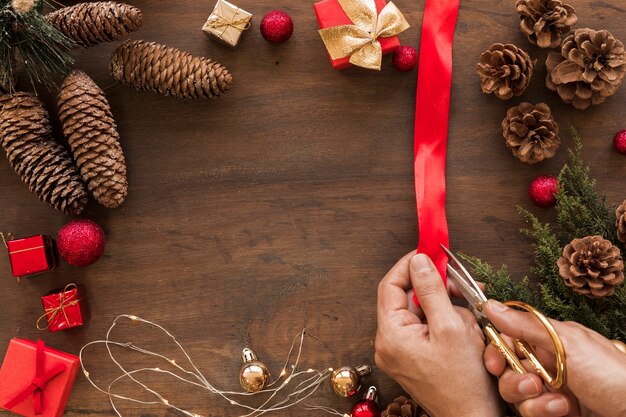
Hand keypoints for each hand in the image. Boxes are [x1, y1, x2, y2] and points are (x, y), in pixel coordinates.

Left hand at [375, 252, 501, 416]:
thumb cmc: (464, 382)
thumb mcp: (451, 327)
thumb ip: (431, 290)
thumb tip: (419, 260)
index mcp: (390, 334)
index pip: (390, 285)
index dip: (409, 265)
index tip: (429, 252)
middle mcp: (388, 343)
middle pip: (407, 298)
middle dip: (436, 289)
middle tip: (461, 284)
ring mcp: (400, 352)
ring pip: (421, 312)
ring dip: (446, 307)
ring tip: (469, 319)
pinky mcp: (413, 358)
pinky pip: (427, 329)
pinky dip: (446, 323)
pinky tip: (466, 330)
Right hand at [483, 299, 625, 416]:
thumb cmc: (614, 375)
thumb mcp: (568, 343)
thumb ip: (526, 325)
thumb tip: (492, 305)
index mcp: (549, 340)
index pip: (508, 339)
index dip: (497, 349)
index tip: (496, 361)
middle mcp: (547, 363)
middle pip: (506, 368)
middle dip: (512, 378)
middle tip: (532, 383)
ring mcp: (550, 389)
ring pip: (514, 392)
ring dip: (530, 398)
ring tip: (556, 399)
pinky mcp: (553, 411)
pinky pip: (528, 411)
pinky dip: (541, 411)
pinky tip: (562, 409)